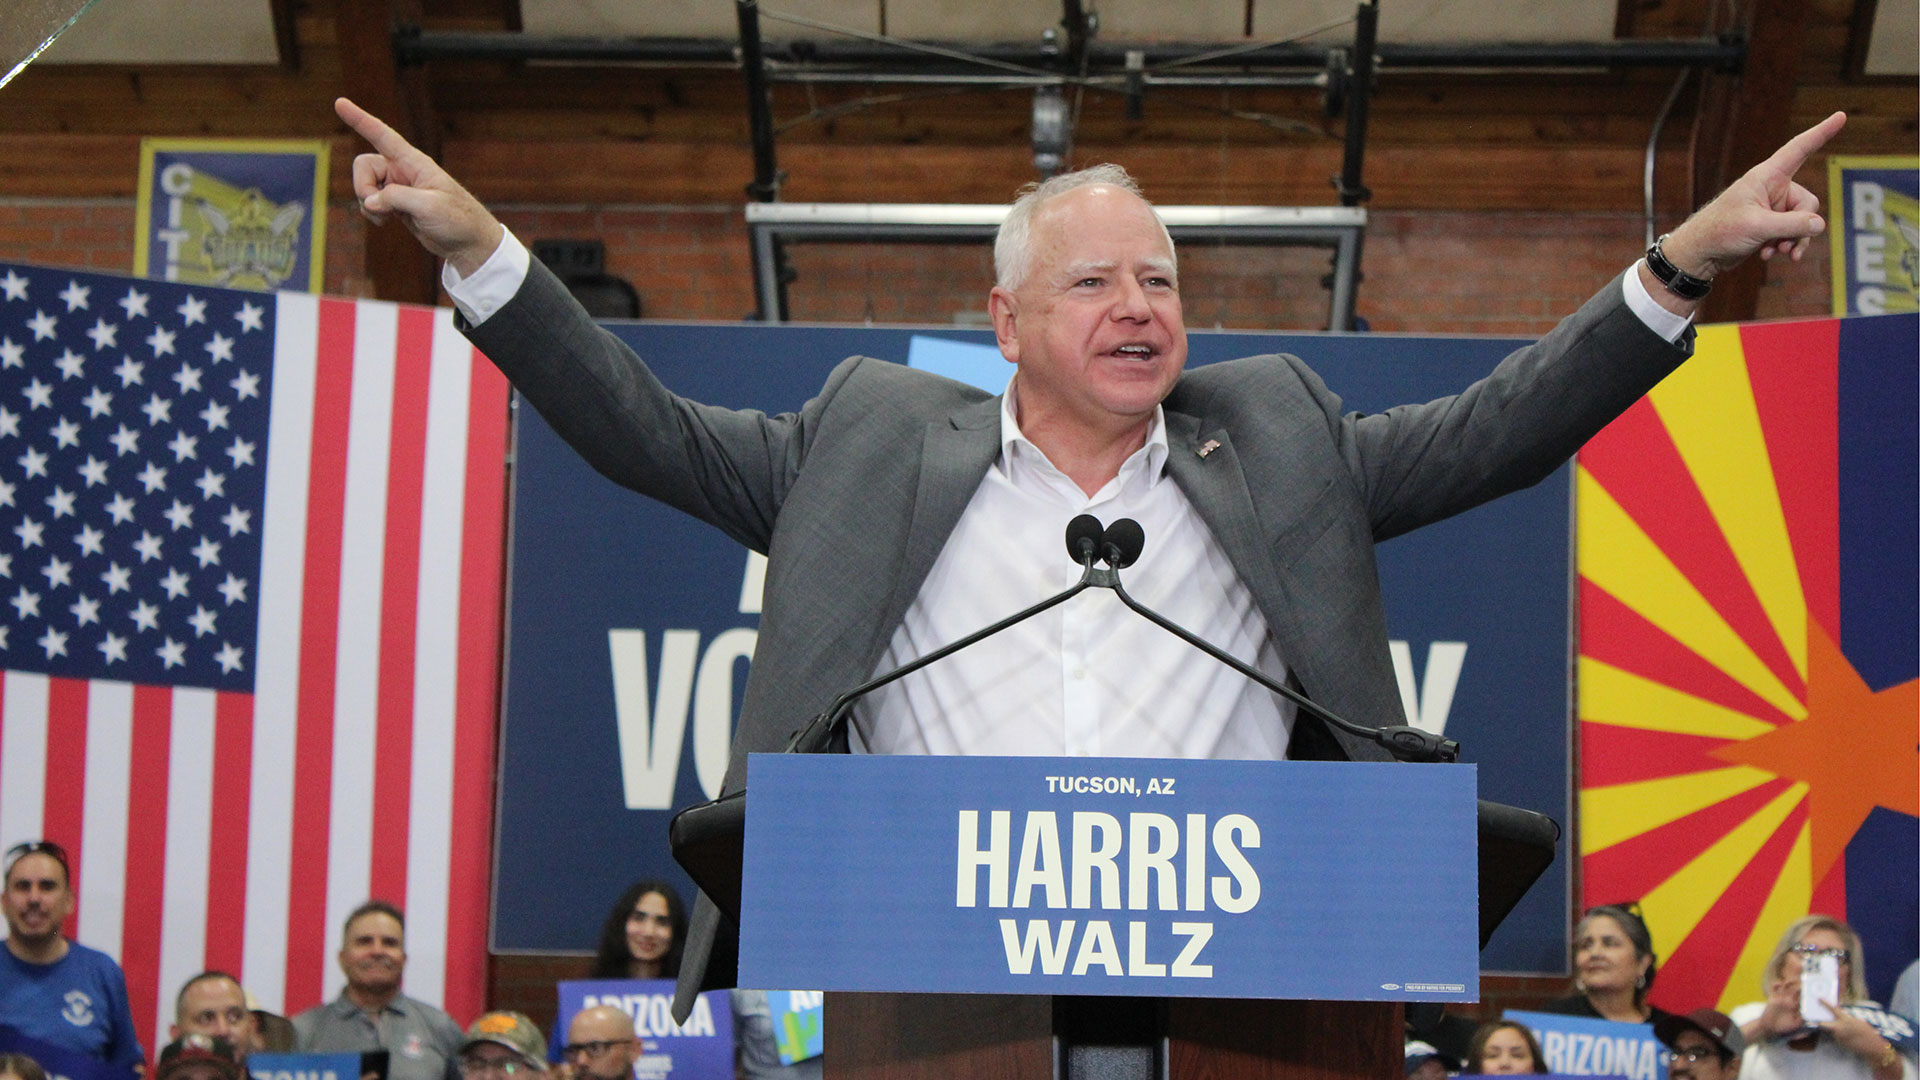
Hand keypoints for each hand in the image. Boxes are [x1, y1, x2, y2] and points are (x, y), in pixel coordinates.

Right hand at [334, 97, 504, 276]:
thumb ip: (396, 198)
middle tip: (376, 207)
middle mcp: (403, 170)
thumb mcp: (429, 206)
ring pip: (364, 186)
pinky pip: (370, 202)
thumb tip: (369, 201)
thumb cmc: (457, 219)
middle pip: (364, 166)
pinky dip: (371, 212)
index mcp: (414, 162)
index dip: (360, 119)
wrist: (469, 243)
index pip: (382, 135)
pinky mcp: (397, 205)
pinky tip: (384, 222)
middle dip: (361, 186)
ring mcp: (398, 187)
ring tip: (385, 219)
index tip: (339, 102)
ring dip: (367, 203)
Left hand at [1660, 111, 1845, 278]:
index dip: (1821, 133)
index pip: (1799, 149)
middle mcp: (1772, 188)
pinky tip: (1769, 255)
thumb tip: (1820, 224)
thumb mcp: (1758, 227)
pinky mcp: (1770, 224)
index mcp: (1766, 176)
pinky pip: (1792, 233)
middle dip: (1802, 226)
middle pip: (1808, 202)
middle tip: (1786, 245)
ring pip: (1803, 221)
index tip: (1841, 116)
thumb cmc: (1720, 232)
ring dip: (1793, 240)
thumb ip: (1792, 225)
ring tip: (1779, 253)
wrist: (1700, 254)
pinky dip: (1785, 244)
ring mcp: (1772, 207)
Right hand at [1752, 976, 1807, 1037]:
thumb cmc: (1785, 1028)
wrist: (1771, 1028)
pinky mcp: (1773, 997)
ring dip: (1789, 982)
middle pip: (1797, 989)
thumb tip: (1811, 1017)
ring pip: (1787, 986)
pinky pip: (1774, 988)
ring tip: (1791, 980)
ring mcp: (1782, 998)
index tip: (1812, 989)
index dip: (1808, 992)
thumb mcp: (1795, 1026)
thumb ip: (1802, 1020)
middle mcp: (1791, 1000)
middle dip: (1800, 985)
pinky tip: (1779, 983)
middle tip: (1802, 981)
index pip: (1804, 997)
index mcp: (1798, 1006)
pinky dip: (1776, 984)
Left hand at [1820, 1002, 1891, 1060]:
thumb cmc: (1868, 1033)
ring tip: (1849, 1033)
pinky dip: (1841, 1037)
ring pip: (1832, 1031)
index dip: (1825, 1003)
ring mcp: (1838, 1037)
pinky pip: (1837, 1038)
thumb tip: (1841, 1015)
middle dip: (1820, 1021)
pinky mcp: (1840, 1044)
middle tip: (1817, 1019)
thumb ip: (1848, 1018)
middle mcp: (1839, 1028)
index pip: (1833, 1009)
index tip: (1819, 998)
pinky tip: (1850, 1039)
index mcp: (1845, 1020)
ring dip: (1836, 1030)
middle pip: (1823, 1024)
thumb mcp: (1858, 1022)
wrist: (1873, 1048)